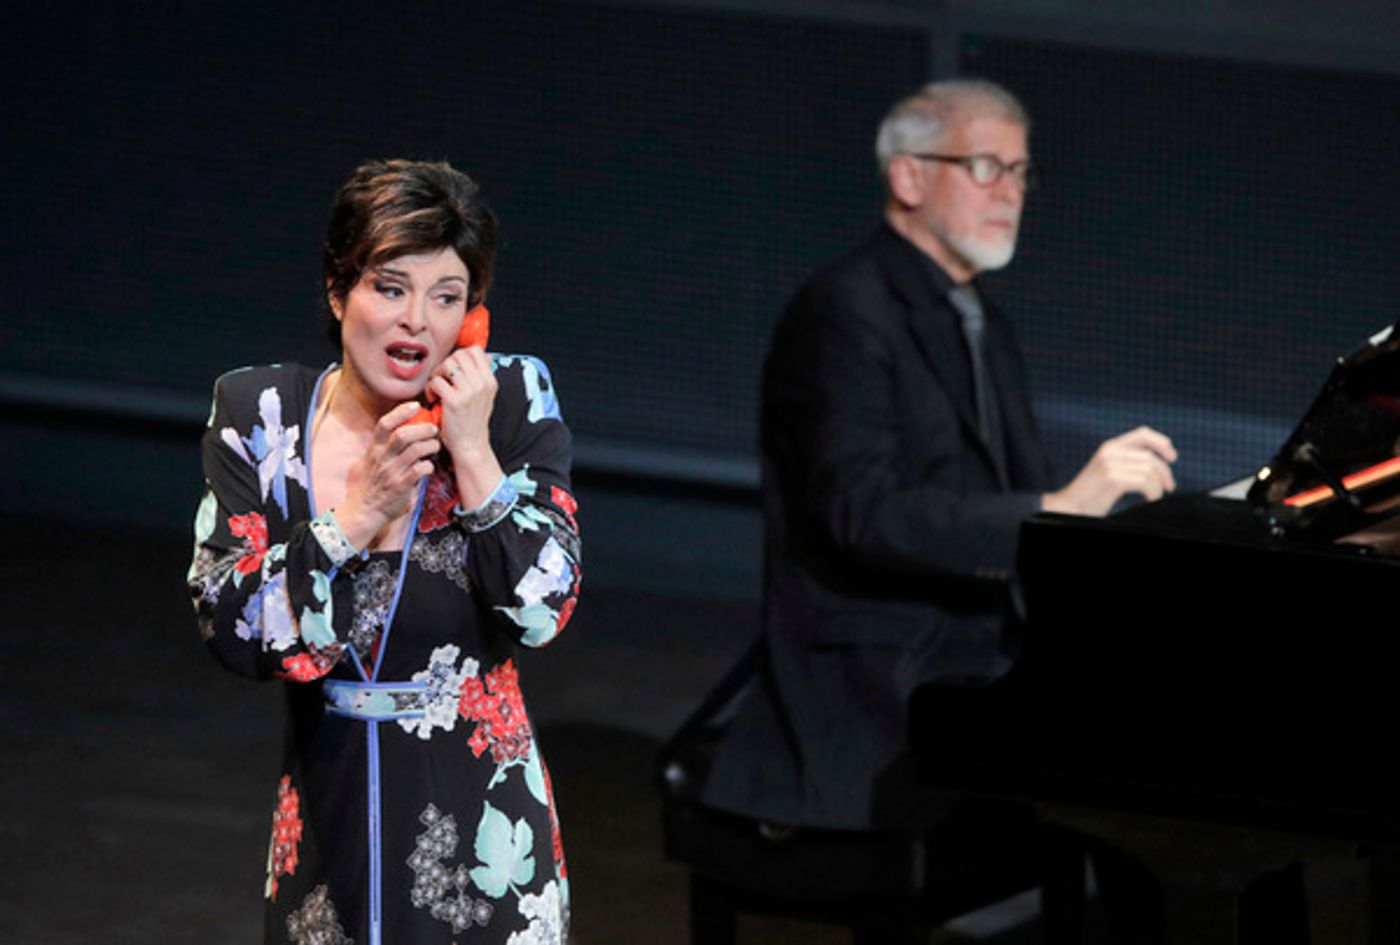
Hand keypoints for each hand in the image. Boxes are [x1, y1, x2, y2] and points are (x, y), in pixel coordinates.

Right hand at [336, 401, 441, 546]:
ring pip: (415, 450)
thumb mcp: (368, 462)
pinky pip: (419, 470)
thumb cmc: (370, 485)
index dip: (401, 412)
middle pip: (403, 434)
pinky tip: (429, 466)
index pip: (384, 424)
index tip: (416, 405)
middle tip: (433, 428)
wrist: (364, 511)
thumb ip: (382, 448)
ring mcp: (391, 472)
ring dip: (430, 445)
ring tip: (435, 446)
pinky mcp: (401, 487)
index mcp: (373, 450)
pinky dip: (428, 465)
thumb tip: (400, 431)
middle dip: (422, 428)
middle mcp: (381, 458)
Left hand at [427, 348, 504, 506]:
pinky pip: (436, 381)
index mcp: (490, 381)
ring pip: (447, 364)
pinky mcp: (454, 401)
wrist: (470, 446)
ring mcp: (469, 392)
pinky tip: (433, 399)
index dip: (460, 355)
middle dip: (446, 365)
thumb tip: (483, 353)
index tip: (453, 370)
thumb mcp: (484, 397)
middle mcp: (482, 384)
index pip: (475, 351)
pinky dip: (430, 389)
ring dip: (437, 375)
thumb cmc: (472, 421)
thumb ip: (481, 376)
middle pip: (458, 355)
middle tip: (443, 380)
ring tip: (438, 389)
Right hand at [1042, 425, 1177, 516]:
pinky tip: (1149, 500)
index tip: (1172, 457)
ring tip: (1154, 498)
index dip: (1162, 443)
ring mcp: (1110, 464)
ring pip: (1150, 470)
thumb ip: (1126, 463)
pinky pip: (1145, 482)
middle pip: (1150, 456)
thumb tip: (1156, 466)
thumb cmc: (1090, 496)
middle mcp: (1110, 451)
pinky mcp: (1112, 478)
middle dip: (1165, 472)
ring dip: (1158, 487)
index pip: (1143, 434)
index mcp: (1109, 447)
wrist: (1069, 507)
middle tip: (1170, 487)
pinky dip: (1153, 493)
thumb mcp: (1108, 472)